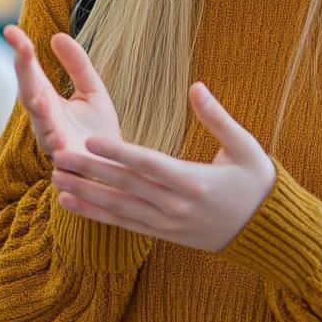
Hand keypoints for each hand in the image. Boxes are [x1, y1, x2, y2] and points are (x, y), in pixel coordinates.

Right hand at [3, 24, 120, 159]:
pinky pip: (60, 154)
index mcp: (48, 98)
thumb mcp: (92, 89)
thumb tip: (57, 35)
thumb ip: (77, 64)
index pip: (30, 70)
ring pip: (41, 123)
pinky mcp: (68, 163)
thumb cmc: (98, 129)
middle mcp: (45, 119)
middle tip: (21, 47)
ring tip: (38, 93)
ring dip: (38, 108)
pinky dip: (58, 147)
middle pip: (29, 91)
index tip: (10, 29)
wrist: (115, 166)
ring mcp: (54, 140)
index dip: (21, 50)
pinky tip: (59, 143)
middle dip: (24, 70)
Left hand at [50, 82, 275, 252]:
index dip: (118, 153)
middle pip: (125, 186)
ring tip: (55, 179)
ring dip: (85, 193)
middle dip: (89, 171)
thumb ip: (217, 117)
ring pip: (118, 207)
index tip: (90, 141)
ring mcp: (167, 223)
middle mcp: (176, 205)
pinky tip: (70, 204)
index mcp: (194, 181)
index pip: (148, 164)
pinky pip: (123, 224)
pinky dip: (95, 214)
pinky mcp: (162, 234)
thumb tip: (196, 87)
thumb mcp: (245, 147)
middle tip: (58, 157)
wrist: (266, 232)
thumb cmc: (256, 183)